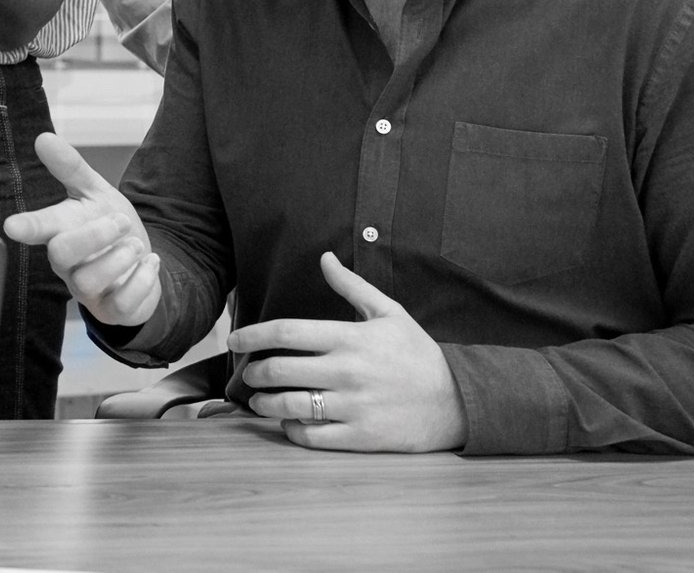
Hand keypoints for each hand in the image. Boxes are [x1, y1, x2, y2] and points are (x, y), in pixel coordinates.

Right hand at [2, 132, 160, 325]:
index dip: (27, 226)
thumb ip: (70, 167)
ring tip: (135, 245)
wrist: (140, 263)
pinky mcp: (112, 309)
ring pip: (87, 281)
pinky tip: (149, 263)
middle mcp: (67, 263)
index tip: (13, 225)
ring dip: (118, 259)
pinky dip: (141, 280)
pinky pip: (120, 303)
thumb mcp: (94, 193)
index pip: (39, 227)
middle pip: (61, 254)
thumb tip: (43, 138)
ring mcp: (88, 289)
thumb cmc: (109, 228)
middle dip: (93, 235)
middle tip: (120, 222)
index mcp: (60, 231)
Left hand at [232, 251, 466, 452]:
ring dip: (264, 403)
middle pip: (279, 369)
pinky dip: (291, 429)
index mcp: (350, 337)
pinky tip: (288, 422)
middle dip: (252, 372)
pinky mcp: (361, 436)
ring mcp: (353, 406)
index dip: (251, 335)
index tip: (234, 340)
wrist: (459, 401)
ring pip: (289, 405)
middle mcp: (346, 371)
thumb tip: (324, 257)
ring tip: (259, 399)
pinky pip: (311, 436)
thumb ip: (351, 286)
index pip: (285, 332)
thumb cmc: (418, 354)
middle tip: (247, 373)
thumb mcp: (389, 312)